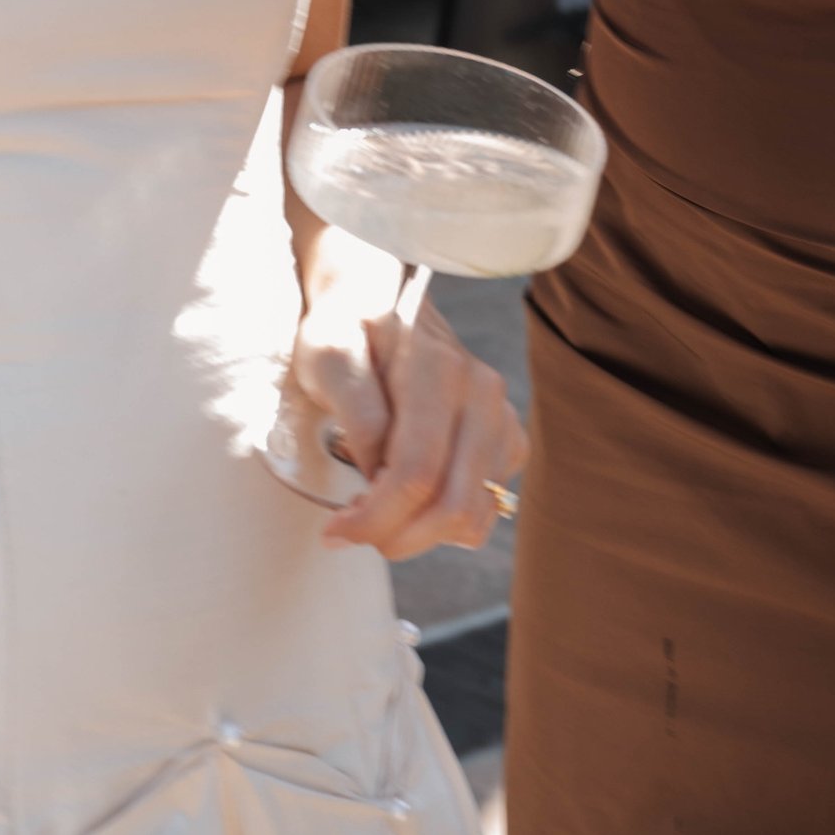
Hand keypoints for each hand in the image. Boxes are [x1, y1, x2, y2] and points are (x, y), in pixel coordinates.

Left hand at [290, 278, 527, 560]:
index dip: (375, 517)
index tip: (335, 530)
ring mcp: (501, 419)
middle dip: (397, 537)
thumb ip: (355, 410)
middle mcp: (483, 395)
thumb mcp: (329, 354)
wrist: (380, 297)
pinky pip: (485, 508)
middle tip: (350, 533)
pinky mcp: (506, 440)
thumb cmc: (346, 327)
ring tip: (373, 512)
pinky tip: (405, 501)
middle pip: (453, 505)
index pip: (418, 472)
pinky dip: (445, 523)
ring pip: (475, 516)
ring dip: (419, 535)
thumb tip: (377, 474)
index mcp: (440, 370)